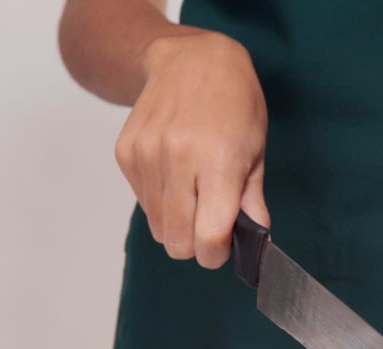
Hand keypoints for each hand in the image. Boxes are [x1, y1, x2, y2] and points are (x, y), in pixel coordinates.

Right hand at [115, 32, 269, 268]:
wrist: (190, 60)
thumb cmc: (233, 103)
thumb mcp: (256, 151)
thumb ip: (252, 201)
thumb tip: (256, 242)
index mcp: (217, 161)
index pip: (209, 237)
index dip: (216, 254)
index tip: (223, 249)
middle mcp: (177, 159)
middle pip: (178, 242)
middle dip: (196, 246)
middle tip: (211, 227)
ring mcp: (147, 156)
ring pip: (158, 227)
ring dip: (178, 224)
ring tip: (195, 193)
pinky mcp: (126, 154)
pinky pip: (143, 203)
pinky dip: (161, 202)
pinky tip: (176, 175)